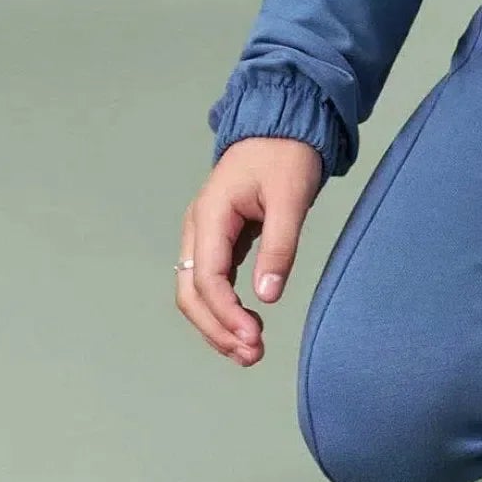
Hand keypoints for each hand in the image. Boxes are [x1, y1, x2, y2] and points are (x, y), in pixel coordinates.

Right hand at [174, 137, 323, 365]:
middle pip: (191, 293)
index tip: (253, 339)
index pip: (207, 277)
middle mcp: (199, 228)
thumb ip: (280, 245)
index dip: (226, 314)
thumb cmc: (286, 154)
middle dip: (217, 328)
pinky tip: (247, 327)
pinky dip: (225, 308)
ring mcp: (205, 234)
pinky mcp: (220, 240)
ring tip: (250, 352)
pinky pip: (212, 282)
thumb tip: (268, 295)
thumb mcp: (290, 197)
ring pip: (197, 292)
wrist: (282, 125)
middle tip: (252, 356)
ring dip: (218, 324)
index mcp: (210, 215)